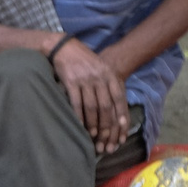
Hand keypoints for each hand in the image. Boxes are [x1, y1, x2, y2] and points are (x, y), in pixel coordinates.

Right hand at [51, 38, 129, 153]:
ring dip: (93, 123)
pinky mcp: (70, 82)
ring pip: (91, 106)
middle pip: (106, 106)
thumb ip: (109, 85)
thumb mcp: (101, 69)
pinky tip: (79, 124)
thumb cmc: (84, 61)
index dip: (121, 116)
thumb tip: (116, 107)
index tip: (122, 130)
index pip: (119, 99)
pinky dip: (78, 115)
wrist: (64, 47)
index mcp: (110, 75)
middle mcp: (99, 78)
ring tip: (93, 135)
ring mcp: (85, 80)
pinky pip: (76, 102)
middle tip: (106, 139)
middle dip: (107, 124)